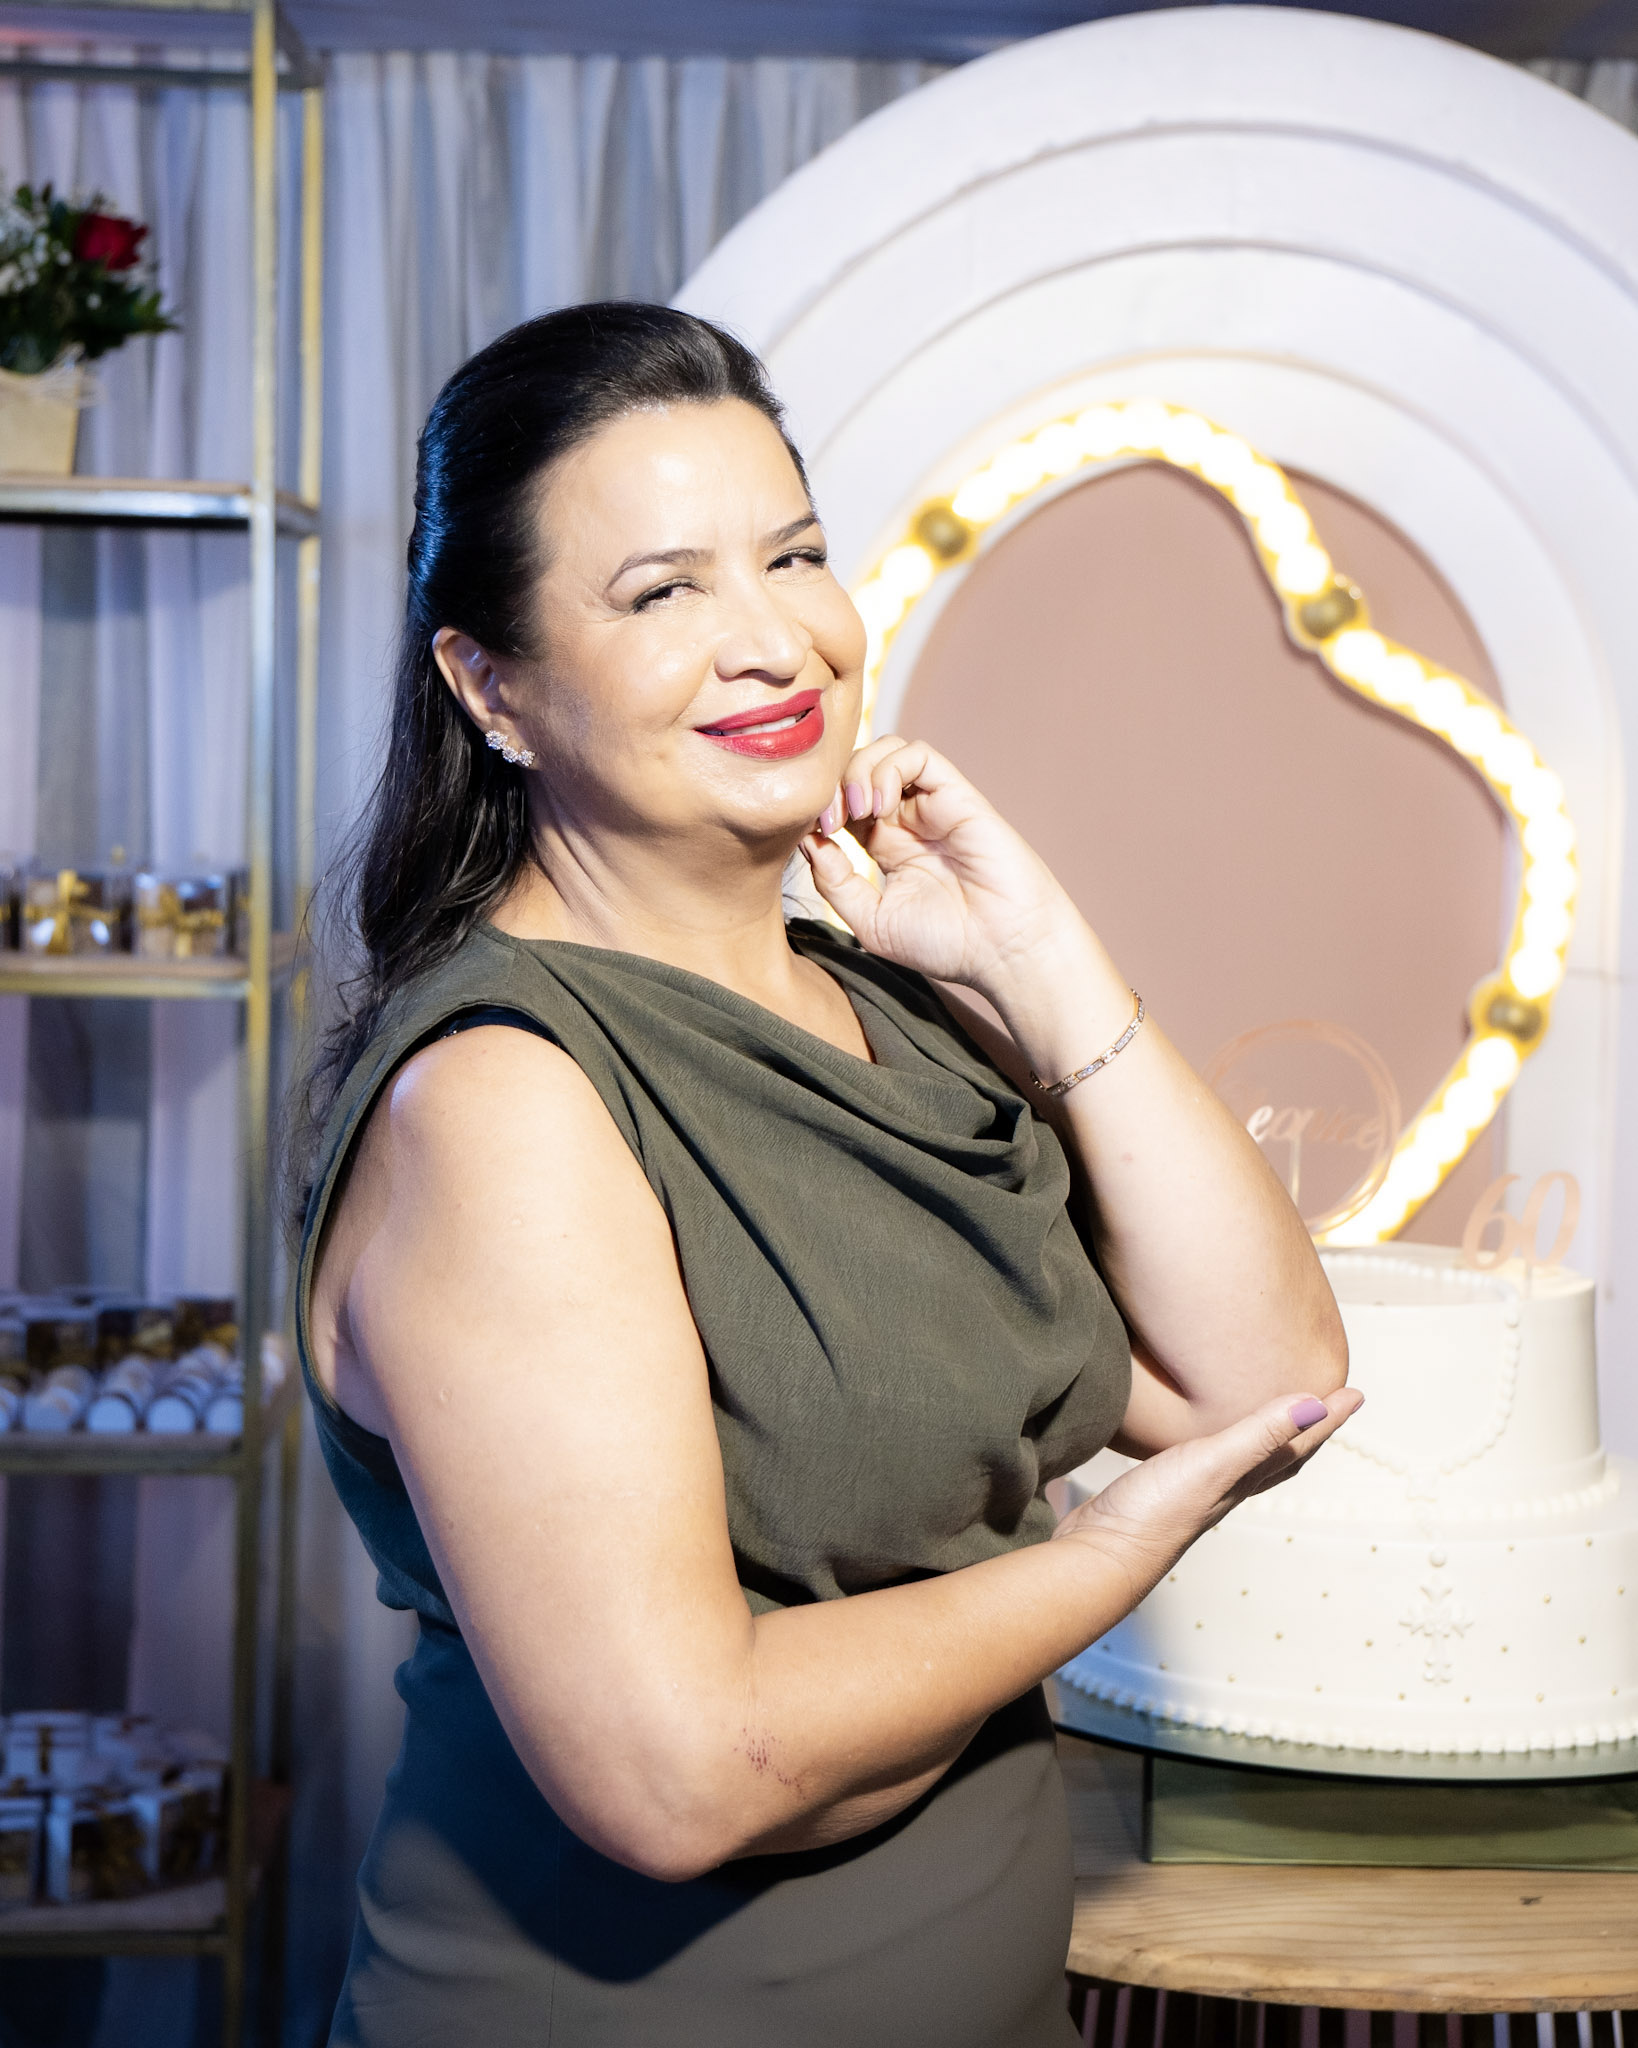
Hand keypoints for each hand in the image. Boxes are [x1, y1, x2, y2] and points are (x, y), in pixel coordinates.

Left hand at [798, 737, 1079, 996]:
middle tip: (826, 821)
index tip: (805, 835)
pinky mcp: (956, 794)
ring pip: (884, 751)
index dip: (817, 808)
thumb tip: (807, 841)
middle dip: (832, 785)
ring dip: (857, 771)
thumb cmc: (947, 944)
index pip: (840, 803)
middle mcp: (907, 819)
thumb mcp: (871, 921)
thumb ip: (835, 882)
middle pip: (857, 769)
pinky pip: (917, 754)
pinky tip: (880, 807)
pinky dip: (889, 769)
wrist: (1004, 949)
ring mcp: (931, 805)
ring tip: (855, 812)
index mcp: (886, 847)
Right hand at [1051, 1387, 1363, 1596]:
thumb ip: (1260, 1434)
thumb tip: (1316, 1404)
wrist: (1102, 1554)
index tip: (1355, 1393)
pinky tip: (1206, 1438)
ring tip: (1277, 1416)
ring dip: (1270, 1436)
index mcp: (1245, 1477)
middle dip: (1307, 1429)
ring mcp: (1198, 1489)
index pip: (1299, 1443)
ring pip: (1249, 1459)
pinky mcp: (1167, 1487)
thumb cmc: (1156, 1513)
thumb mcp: (1213, 1464)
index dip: (1327, 1417)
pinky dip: (1224, 1443)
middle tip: (1328, 1403)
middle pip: (1282, 1455)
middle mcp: (1228, 1485)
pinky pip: (1212, 1460)